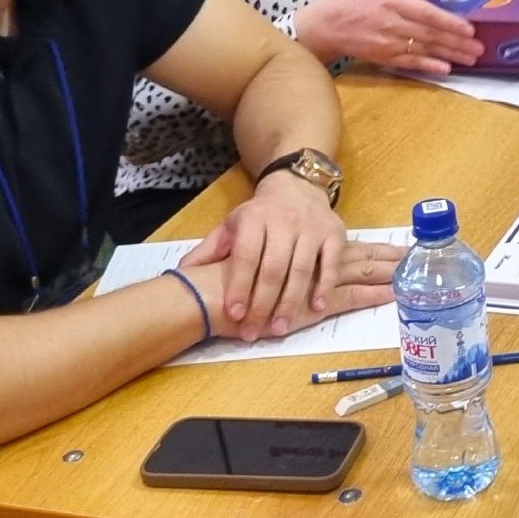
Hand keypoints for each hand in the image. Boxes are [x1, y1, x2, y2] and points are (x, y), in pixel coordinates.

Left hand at [183, 173, 395, 340]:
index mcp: (254, 219)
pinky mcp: (335, 233)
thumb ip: (210, 250)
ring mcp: (312, 227)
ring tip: (279, 329)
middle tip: (253, 332)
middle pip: (274, 268)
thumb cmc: (260, 213)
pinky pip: (331, 263)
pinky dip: (324, 287)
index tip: (233, 314)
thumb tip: (183, 273)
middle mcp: (284, 221)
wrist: (297, 185)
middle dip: (263, 303)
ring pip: (302, 270)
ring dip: (291, 302)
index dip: (239, 286)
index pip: (246, 256)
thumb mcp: (232, 225)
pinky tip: (315, 308)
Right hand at [291, 0, 480, 74]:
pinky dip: (428, 67)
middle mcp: (392, 23)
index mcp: (392, 1)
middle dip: (457, 41)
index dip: (450, 21)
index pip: (427, 13)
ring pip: (424, 50)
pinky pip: (409, 63)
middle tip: (480, 47)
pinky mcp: (382, 58)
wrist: (324, 25)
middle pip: (430, 34)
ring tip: (471, 58)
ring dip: (450, 55)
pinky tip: (446, 70)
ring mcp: (387, 43)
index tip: (470, 27)